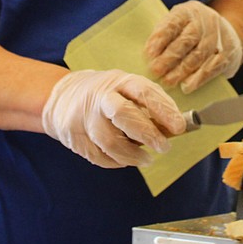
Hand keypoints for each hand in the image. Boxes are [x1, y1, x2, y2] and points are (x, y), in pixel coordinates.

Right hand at [41, 69, 185, 168]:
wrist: (63, 96)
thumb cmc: (107, 95)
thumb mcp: (127, 90)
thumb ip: (149, 106)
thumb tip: (175, 128)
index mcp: (119, 81)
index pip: (143, 92)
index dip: (162, 109)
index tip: (179, 127)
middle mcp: (100, 97)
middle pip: (123, 113)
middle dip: (147, 133)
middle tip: (164, 147)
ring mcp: (84, 117)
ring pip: (110, 141)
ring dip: (133, 156)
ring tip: (147, 160)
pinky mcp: (73, 136)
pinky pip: (99, 156)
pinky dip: (116, 162)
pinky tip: (125, 160)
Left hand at [144, 0, 242, 92]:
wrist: (228, 31)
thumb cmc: (193, 30)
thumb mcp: (179, 23)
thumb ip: (165, 34)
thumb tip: (149, 56)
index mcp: (188, 11)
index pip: (173, 23)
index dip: (161, 38)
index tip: (149, 53)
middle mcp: (205, 22)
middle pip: (186, 40)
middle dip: (169, 57)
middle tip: (155, 70)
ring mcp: (217, 37)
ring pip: (198, 55)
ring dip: (181, 70)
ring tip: (167, 81)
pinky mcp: (227, 53)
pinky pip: (212, 67)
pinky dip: (199, 78)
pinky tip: (187, 86)